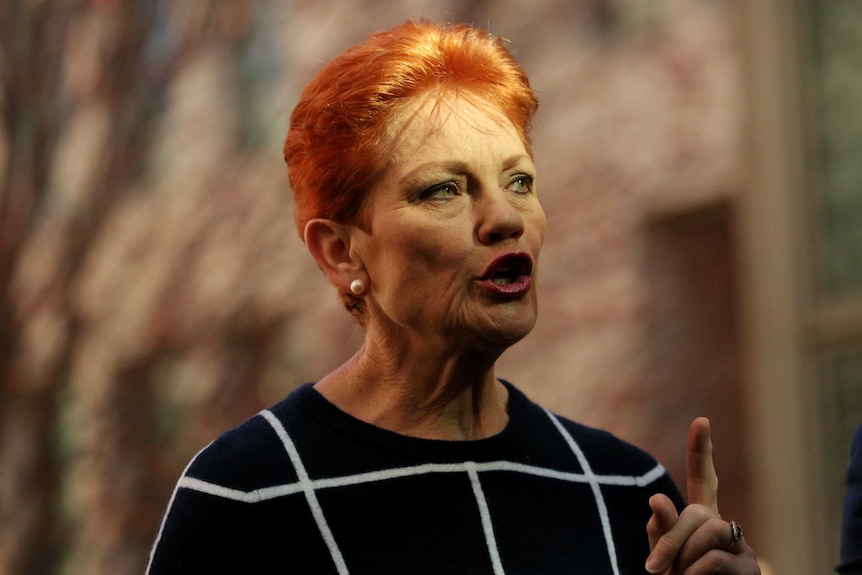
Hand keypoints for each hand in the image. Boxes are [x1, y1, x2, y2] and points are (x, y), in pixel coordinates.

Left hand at [645, 417, 759, 573]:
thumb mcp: (661, 556)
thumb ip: (660, 529)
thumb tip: (656, 498)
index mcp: (699, 518)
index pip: (701, 478)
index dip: (701, 450)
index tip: (701, 419)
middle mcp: (722, 526)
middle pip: (696, 511)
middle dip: (670, 540)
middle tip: (653, 570)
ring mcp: (739, 545)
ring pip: (708, 530)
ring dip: (683, 559)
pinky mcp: (749, 569)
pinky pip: (714, 559)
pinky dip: (695, 574)